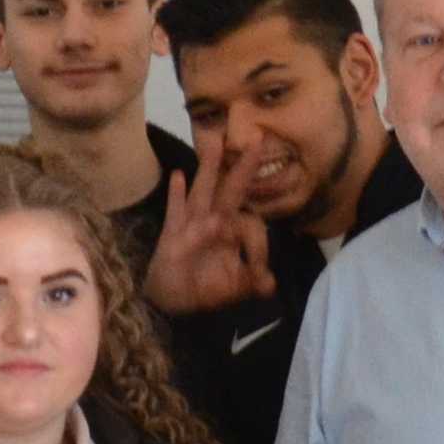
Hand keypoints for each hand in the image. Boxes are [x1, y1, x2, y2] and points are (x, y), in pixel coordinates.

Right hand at [141, 129, 276, 316]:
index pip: (250, 221)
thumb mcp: (234, 288)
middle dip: (242, 168)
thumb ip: (252, 282)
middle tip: (256, 141)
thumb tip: (270, 284)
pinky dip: (176, 195)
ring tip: (215, 144)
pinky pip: (175, 212)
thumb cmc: (206, 289)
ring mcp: (191, 225)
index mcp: (231, 233)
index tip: (261, 257)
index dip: (259, 243)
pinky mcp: (172, 235)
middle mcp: (213, 222)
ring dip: (209, 169)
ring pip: (202, 192)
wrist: (174, 302)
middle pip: (230, 191)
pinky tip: (177, 175)